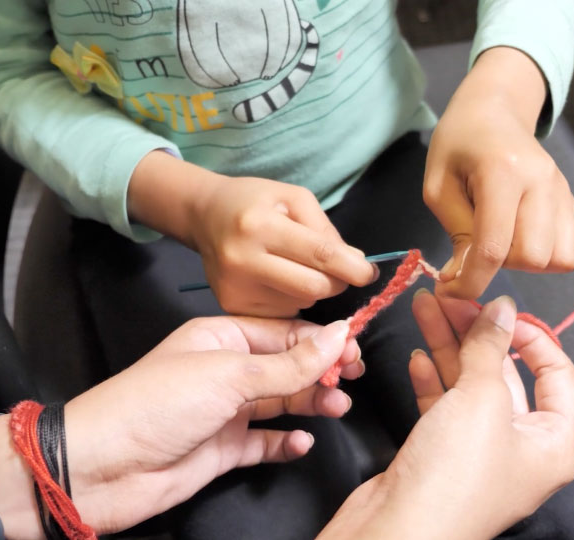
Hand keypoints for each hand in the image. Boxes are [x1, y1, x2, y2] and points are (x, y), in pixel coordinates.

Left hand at [0, 316, 362, 538]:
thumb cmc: (155, 405)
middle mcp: (226, 371)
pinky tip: (303, 441)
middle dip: (321, 371)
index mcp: (221, 337)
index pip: (285, 332)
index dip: (321, 340)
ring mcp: (225, 411)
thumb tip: (337, 336)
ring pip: (283, 403)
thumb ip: (290, 363)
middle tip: (351, 379)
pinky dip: (287, 441)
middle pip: (288, 367)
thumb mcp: (230, 374)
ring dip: (312, 403)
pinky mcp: (223, 449)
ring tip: (336, 407)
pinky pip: (266, 442)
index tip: (355, 348)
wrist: (103, 467)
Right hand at [128, 151, 377, 316]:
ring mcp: (236, 288)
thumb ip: (327, 231)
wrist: (204, 216)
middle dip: (336, 281)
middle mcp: (244, 260)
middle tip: (338, 269)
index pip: (319, 254)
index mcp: (260, 225)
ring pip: (301, 302)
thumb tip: (356, 264)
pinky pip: (283, 311)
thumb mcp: (295, 198)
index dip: (351, 268)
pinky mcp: (233, 306)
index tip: (370, 274)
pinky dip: (292, 298)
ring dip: (312, 288)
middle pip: (313, 287)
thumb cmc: (255, 201)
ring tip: (295, 265)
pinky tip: (278, 278)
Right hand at [320, 294, 573, 539]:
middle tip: (450, 297)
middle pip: (506, 375)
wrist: (396, 530)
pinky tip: (418, 356)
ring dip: (447, 347)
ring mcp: (479, 453)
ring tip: (424, 308)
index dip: (531, 335)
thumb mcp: (482, 399)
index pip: (557, 374)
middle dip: (476, 333)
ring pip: (468, 386)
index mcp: (552, 443)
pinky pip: (443, 408)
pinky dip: (432, 380)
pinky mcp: (442, 456)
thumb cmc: (454, 476)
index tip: (501, 309)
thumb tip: (502, 307)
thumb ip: (491, 347)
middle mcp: (520, 449)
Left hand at [424, 47, 573, 298]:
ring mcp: (565, 191)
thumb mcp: (439, 186)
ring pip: (561, 259)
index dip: (471, 282)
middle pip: (534, 257)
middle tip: (481, 246)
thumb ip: (456, 233)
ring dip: (529, 263)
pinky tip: (534, 243)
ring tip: (507, 241)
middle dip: (502, 265)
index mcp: (503, 173)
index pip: (494, 247)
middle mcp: (543, 182)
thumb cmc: (459, 146)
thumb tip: (462, 281)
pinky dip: (561, 259)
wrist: (495, 111)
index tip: (451, 290)